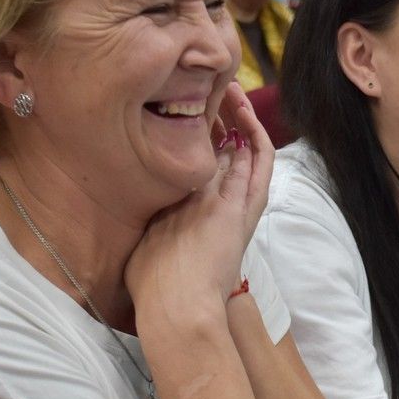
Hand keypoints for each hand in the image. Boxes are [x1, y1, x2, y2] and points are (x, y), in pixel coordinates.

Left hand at [126, 83, 274, 310]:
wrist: (178, 308)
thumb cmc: (158, 292)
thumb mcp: (150, 252)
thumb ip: (154, 238)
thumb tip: (140, 240)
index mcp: (203, 217)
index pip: (212, 172)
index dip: (208, 144)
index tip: (193, 120)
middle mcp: (224, 209)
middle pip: (234, 157)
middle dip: (229, 123)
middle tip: (218, 92)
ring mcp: (237, 207)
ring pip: (249, 154)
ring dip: (246, 120)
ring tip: (233, 90)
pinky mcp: (244, 206)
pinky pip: (258, 162)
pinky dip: (256, 134)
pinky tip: (244, 110)